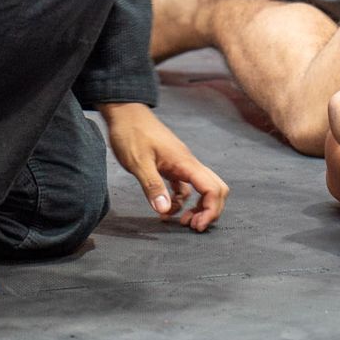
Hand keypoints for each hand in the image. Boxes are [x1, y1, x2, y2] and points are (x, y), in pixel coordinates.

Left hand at [100, 103, 228, 230]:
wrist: (125, 113)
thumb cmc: (131, 133)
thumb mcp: (138, 162)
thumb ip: (153, 187)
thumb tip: (165, 211)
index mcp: (185, 163)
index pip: (212, 188)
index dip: (210, 210)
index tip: (195, 226)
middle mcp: (188, 163)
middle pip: (215, 188)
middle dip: (209, 210)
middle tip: (191, 226)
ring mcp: (181, 164)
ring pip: (201, 188)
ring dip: (195, 207)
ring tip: (177, 220)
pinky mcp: (171, 165)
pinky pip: (185, 186)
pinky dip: (180, 200)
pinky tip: (165, 208)